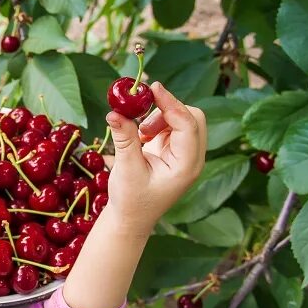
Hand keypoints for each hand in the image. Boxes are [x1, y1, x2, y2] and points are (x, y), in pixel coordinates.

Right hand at [104, 82, 206, 228]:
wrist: (131, 219)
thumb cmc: (131, 200)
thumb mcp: (126, 169)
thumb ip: (124, 138)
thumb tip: (114, 111)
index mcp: (187, 165)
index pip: (188, 124)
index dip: (171, 103)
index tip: (152, 88)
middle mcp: (192, 158)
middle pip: (192, 117)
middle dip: (167, 109)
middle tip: (141, 115)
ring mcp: (185, 155)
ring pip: (182, 119)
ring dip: (160, 117)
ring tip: (140, 134)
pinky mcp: (175, 152)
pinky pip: (172, 126)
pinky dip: (157, 123)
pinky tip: (142, 137)